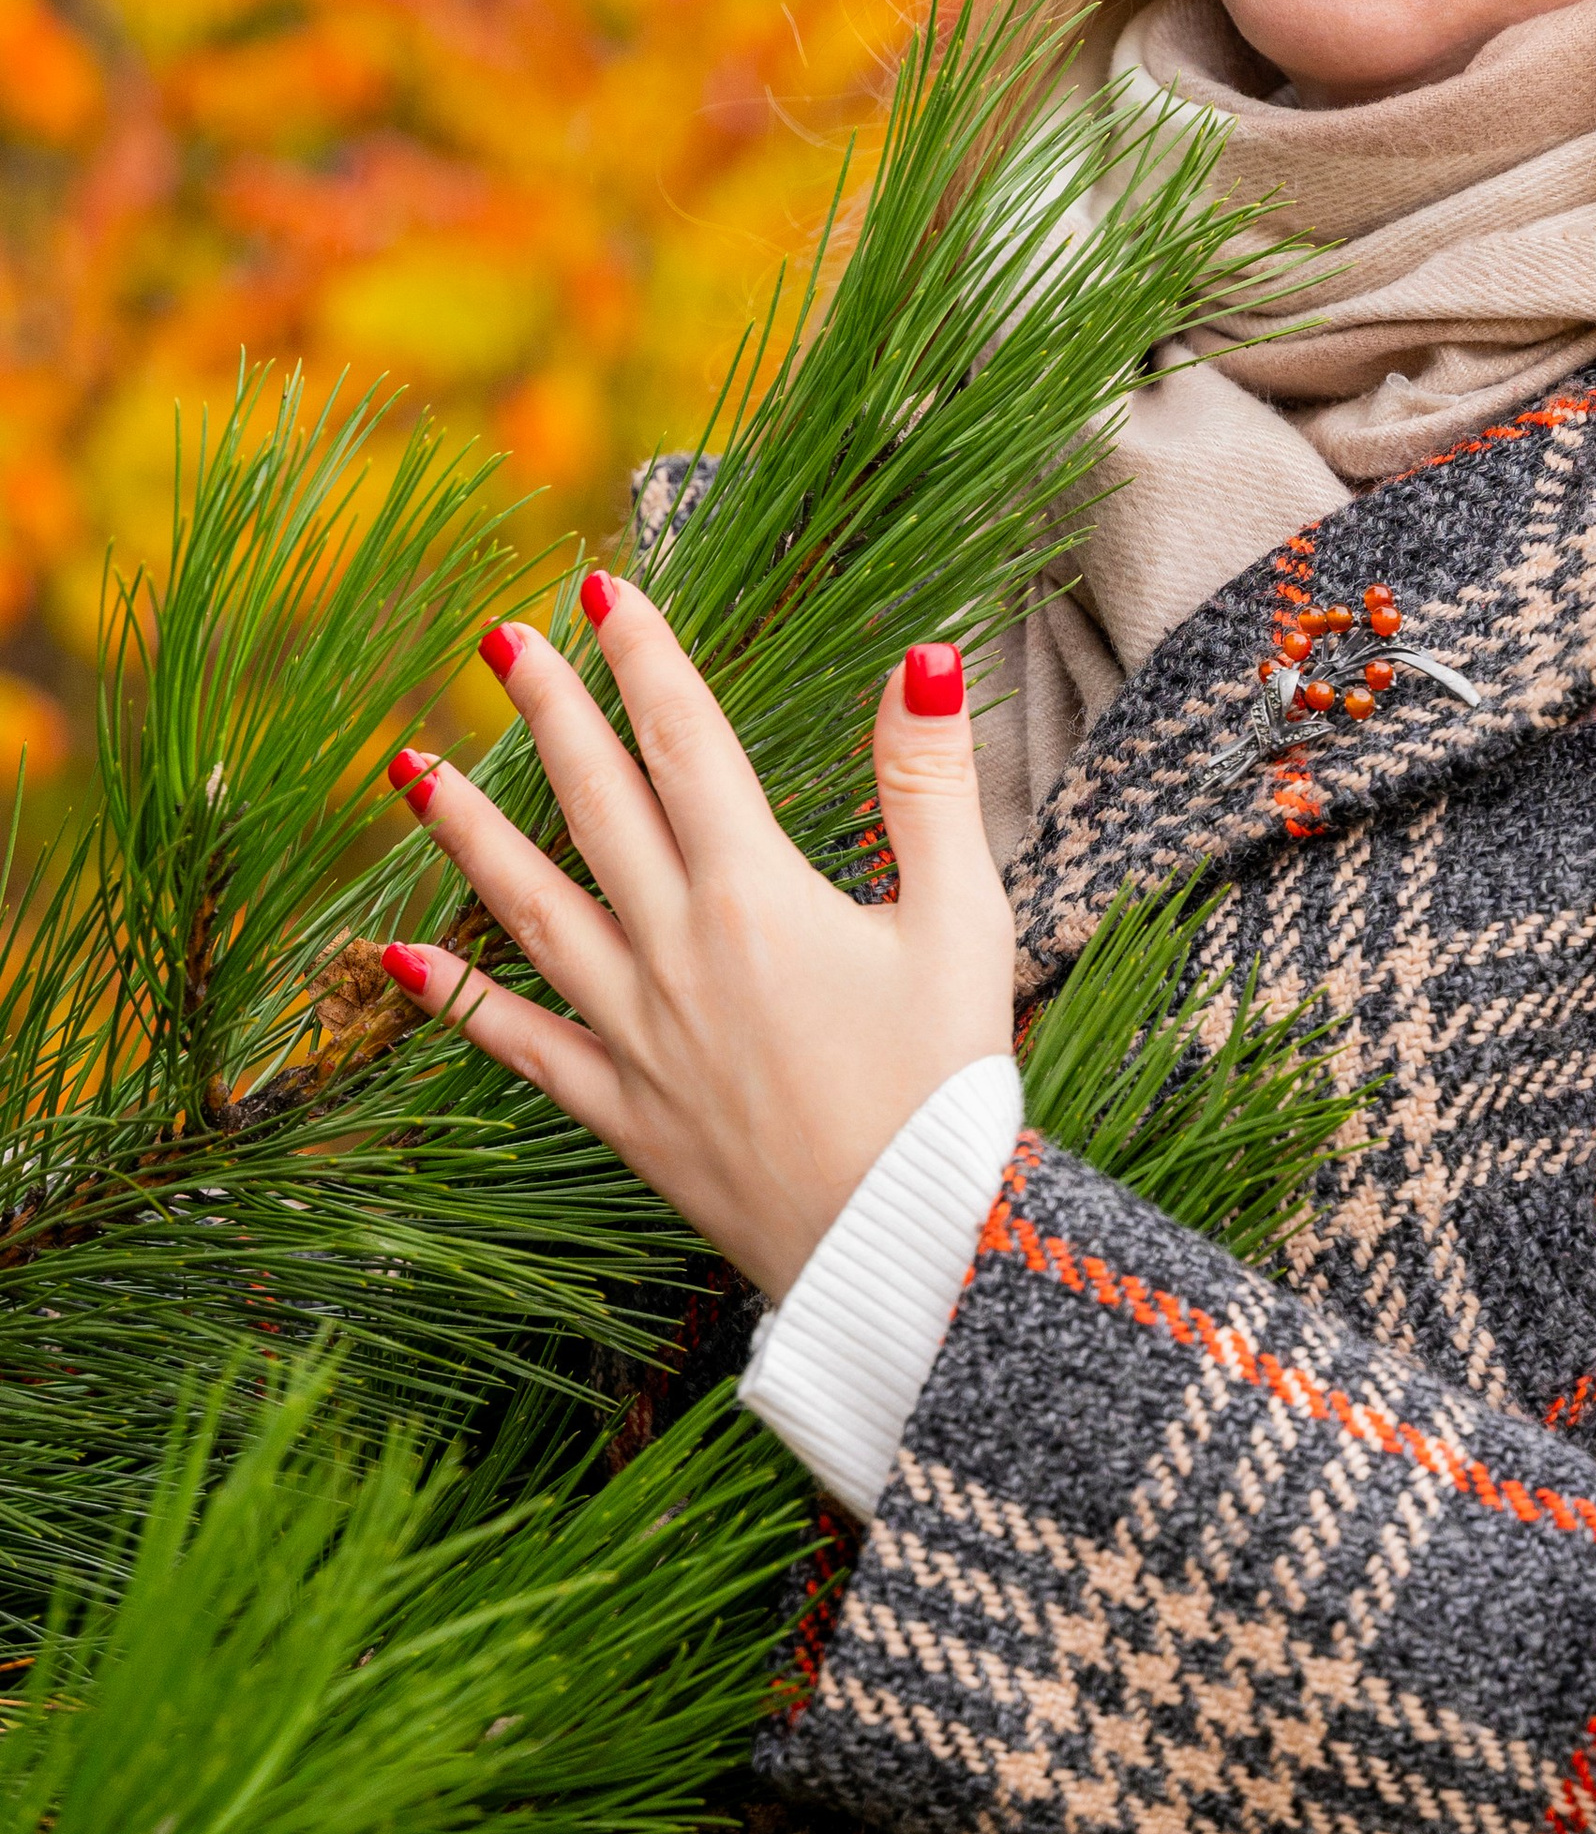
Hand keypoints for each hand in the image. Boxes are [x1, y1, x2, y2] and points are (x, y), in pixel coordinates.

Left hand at [376, 577, 1015, 1301]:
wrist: (905, 1241)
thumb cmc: (944, 1083)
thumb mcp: (963, 918)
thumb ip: (928, 783)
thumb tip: (926, 660)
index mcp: (756, 893)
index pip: (684, 742)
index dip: (644, 658)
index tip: (606, 592)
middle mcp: (675, 947)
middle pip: (593, 801)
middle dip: (546, 709)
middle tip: (499, 636)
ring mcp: (634, 1028)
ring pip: (528, 906)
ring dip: (469, 829)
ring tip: (413, 766)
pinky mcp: (618, 1105)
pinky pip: (516, 1040)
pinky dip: (451, 996)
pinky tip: (394, 953)